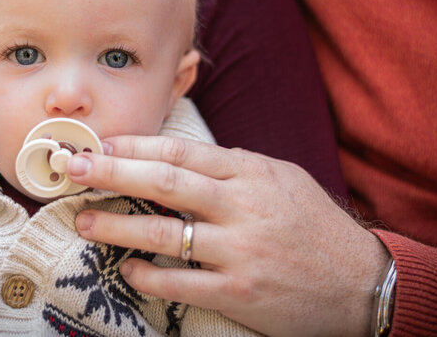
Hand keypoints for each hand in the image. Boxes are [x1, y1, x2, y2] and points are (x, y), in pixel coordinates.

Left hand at [66, 136, 390, 336]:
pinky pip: (180, 281)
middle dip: (111, 172)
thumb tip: (181, 158)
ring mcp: (240, 251)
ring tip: (85, 220)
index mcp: (251, 173)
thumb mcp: (283, 179)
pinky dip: (148, 274)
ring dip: (116, 225)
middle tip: (72, 167)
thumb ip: (234, 167)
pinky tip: (128, 268)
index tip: (100, 143)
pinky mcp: (240, 292)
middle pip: (163, 182)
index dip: (134, 145)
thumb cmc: (317, 227)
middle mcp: (242, 207)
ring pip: (163, 232)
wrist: (363, 283)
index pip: (180, 151)